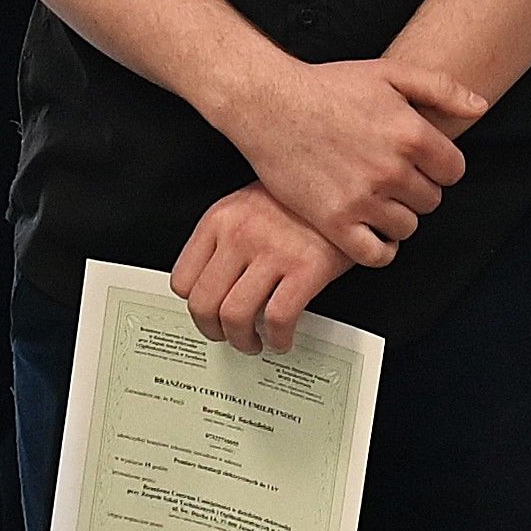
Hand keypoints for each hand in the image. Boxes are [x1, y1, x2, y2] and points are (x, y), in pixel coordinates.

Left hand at [173, 187, 348, 353]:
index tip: (207, 315)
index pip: (182, 280)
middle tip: (226, 336)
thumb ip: (224, 239)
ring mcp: (273, 250)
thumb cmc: (300, 201)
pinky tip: (282, 338)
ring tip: (254, 342)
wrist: (348, 188)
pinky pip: (278, 319)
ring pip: (235, 317)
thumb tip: (211, 284)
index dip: (195, 307)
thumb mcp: (249, 205)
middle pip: (203, 304)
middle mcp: (241, 233)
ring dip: (243, 341)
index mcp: (221, 218)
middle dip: (213, 331)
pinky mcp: (307, 267)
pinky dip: (277, 338)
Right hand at [228, 59, 467, 267]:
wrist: (270, 103)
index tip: (418, 161)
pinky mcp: (334, 221)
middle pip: (431, 201)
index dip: (438, 166)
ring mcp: (363, 199)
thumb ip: (441, 89)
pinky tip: (369, 230)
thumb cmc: (329, 86)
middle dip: (416, 189)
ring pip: (406, 227)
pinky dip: (379, 248)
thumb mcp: (390, 72)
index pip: (454, 171)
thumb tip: (480, 107)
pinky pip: (375, 254)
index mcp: (411, 134)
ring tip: (376, 198)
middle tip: (390, 176)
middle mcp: (392, 170)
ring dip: (396, 217)